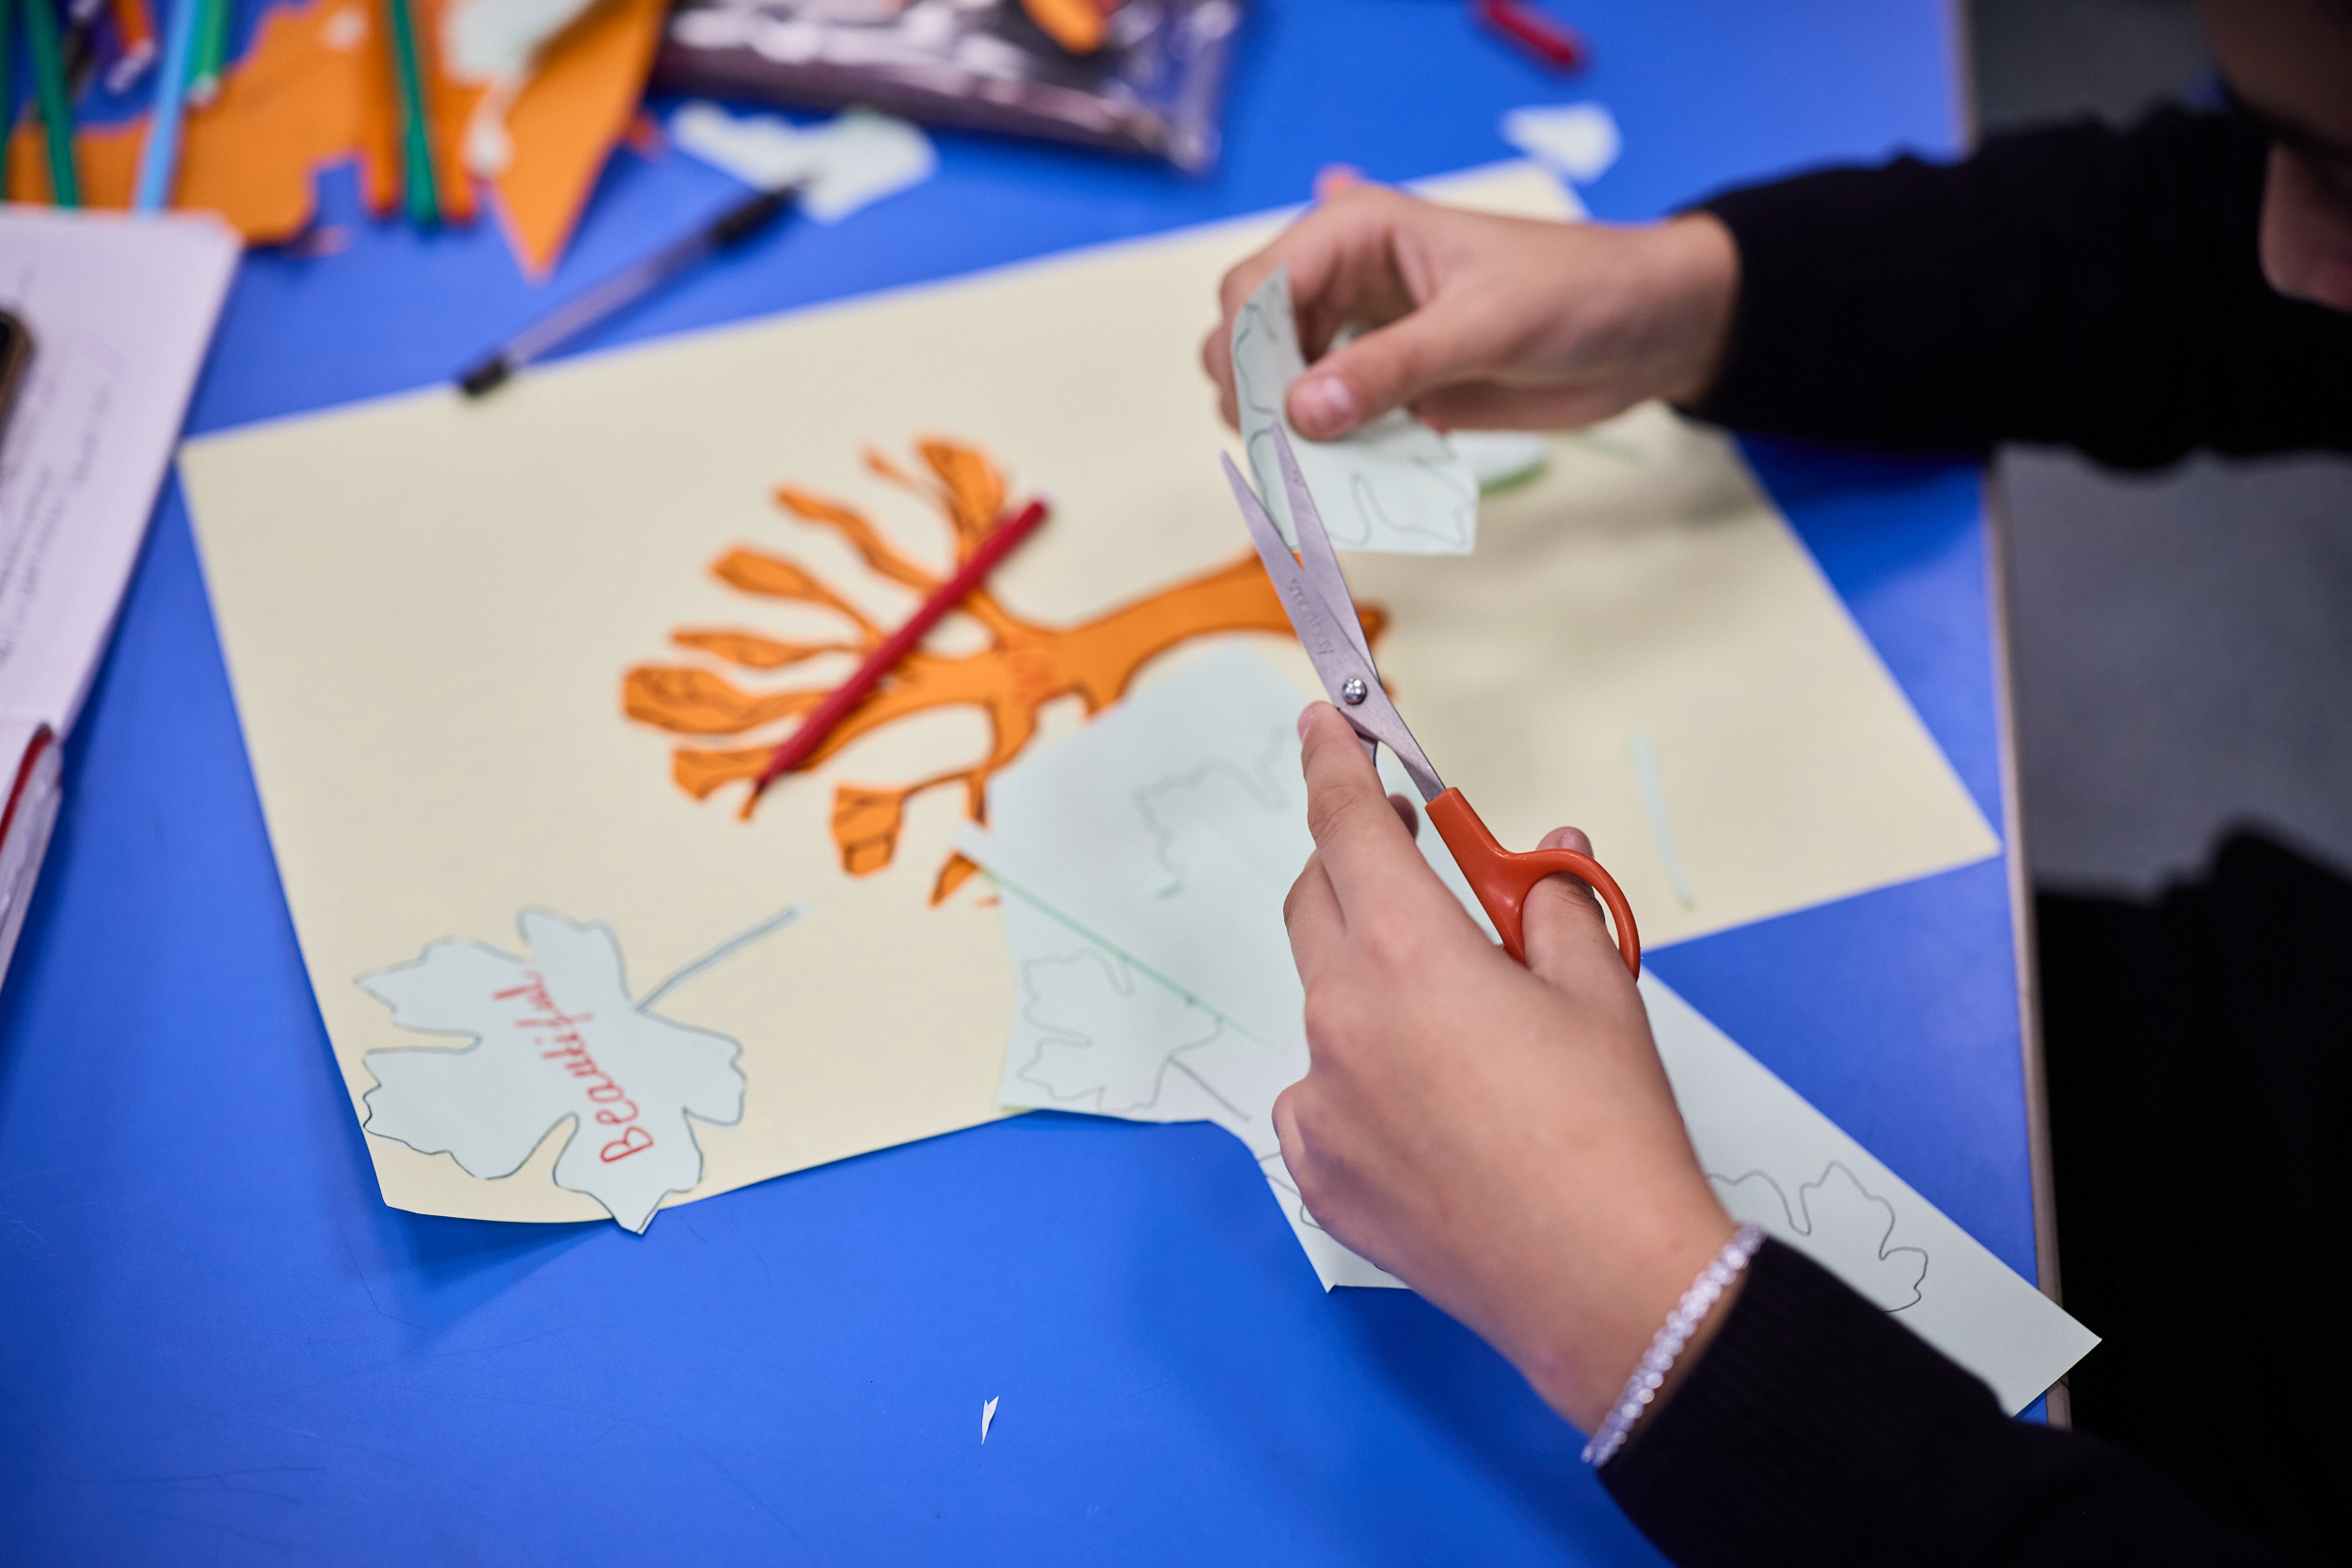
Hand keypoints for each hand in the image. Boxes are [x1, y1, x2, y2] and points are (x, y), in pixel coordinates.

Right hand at [1201, 180, 1738, 439]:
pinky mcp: (1385, 385)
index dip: (1244, 352)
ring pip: (1275, 387)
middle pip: (1244, 339)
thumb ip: (1393, 367)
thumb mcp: (1486, 326)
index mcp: (1355, 232)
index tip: (1271, 417)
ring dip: (1286, 436)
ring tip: (1320, 479)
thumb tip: (1302, 414)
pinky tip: (1352, 483)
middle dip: (1254, 398)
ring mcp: (1360, 335)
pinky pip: (1328, 425)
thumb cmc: (1577, 294)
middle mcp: (1342, 279)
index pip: (1253, 287)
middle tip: (1291, 458)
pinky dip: (1327, 457)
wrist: (1648, 330)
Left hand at [1274, 703, 1735, 1432]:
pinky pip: (1322, 1092)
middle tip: (1403, 854)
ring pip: (1327, 1004)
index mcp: (1408, 953)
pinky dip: (1363, 1076)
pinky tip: (1433, 1109)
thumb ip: (1552, 904)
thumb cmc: (1610, 1131)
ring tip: (1459, 1025)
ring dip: (1373, 984)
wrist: (1602, 1282)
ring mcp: (1319, 1099)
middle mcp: (1342, 1016)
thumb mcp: (1599, 990)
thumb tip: (1543, 859)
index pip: (1345, 826)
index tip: (1323, 725)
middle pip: (1318, 903)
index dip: (1332, 764)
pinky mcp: (1318, 1169)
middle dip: (1352, 866)